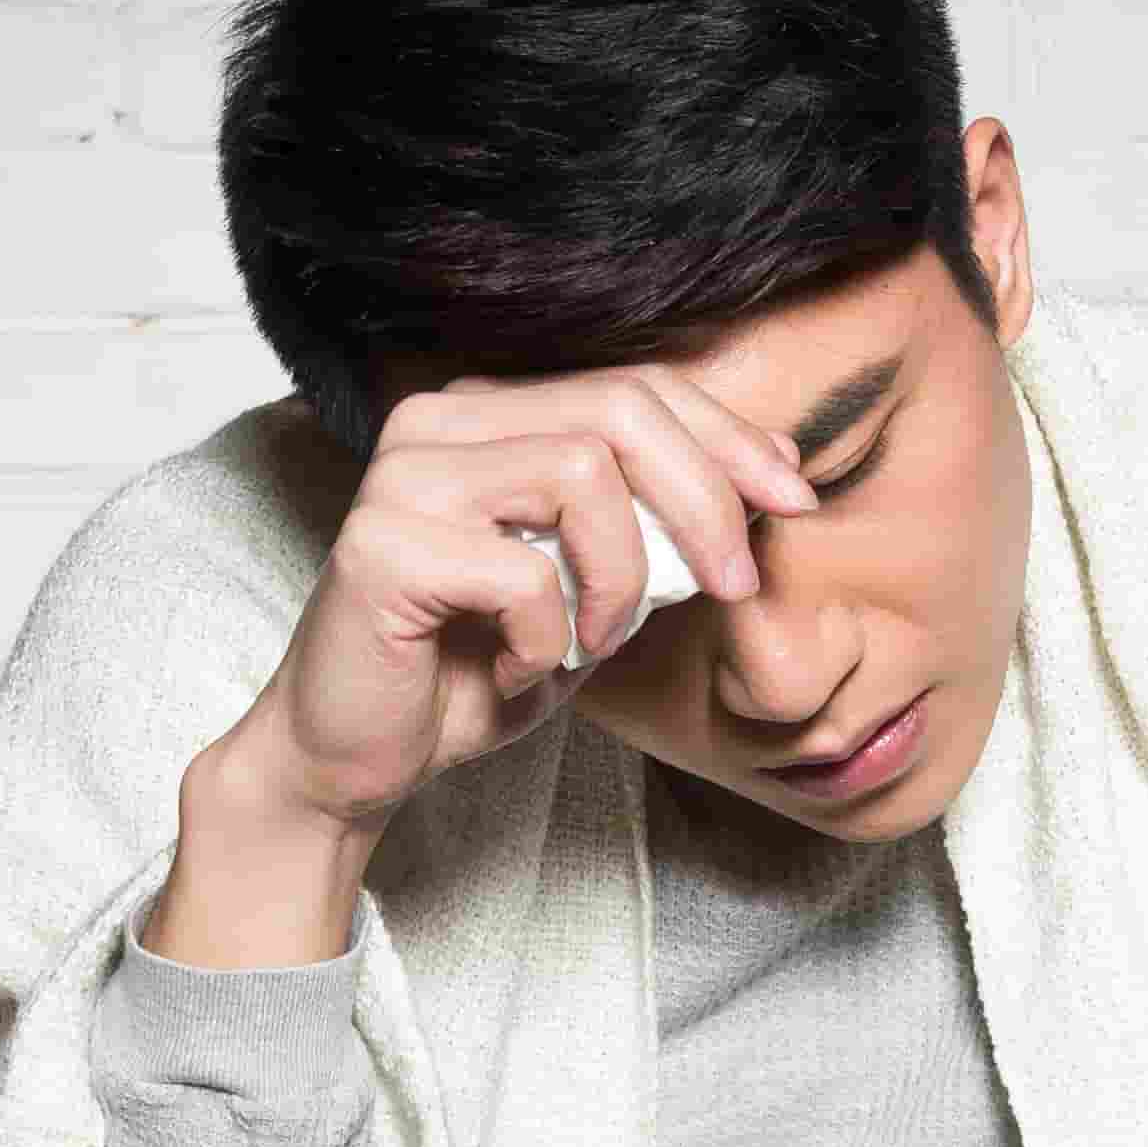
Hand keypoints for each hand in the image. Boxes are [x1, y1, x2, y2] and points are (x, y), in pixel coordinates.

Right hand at [239, 363, 810, 832]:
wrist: (354, 758)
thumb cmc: (472, 670)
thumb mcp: (594, 589)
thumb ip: (658, 523)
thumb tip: (774, 474)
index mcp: (490, 413)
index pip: (636, 388)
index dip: (730, 439)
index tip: (793, 503)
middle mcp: (438, 420)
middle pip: (620, 412)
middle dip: (706, 498)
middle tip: (733, 585)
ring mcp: (404, 475)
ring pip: (582, 474)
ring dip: (622, 577)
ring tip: (594, 641)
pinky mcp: (381, 545)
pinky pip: (524, 573)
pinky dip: (548, 639)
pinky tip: (516, 668)